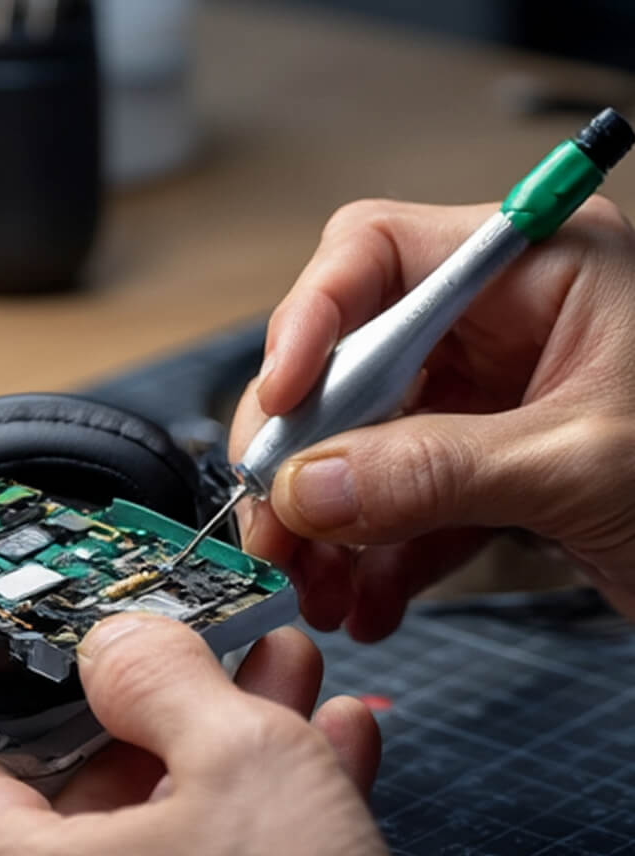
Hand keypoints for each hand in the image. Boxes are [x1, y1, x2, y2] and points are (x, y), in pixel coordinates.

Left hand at [0, 615, 447, 855]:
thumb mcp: (234, 759)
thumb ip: (168, 680)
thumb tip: (124, 642)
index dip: (48, 709)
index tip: (111, 668)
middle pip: (103, 803)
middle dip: (180, 721)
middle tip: (239, 668)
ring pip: (176, 848)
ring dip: (237, 769)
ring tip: (302, 701)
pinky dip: (265, 841)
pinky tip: (335, 778)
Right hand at [232, 195, 634, 638]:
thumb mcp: (581, 466)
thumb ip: (436, 472)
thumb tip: (310, 489)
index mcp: (539, 267)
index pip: (380, 254)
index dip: (311, 319)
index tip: (280, 402)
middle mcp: (507, 321)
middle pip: (356, 360)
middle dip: (309, 452)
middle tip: (274, 524)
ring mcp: (497, 398)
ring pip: (369, 441)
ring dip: (333, 520)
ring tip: (314, 586)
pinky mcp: (497, 468)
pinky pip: (408, 499)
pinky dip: (380, 555)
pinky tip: (369, 601)